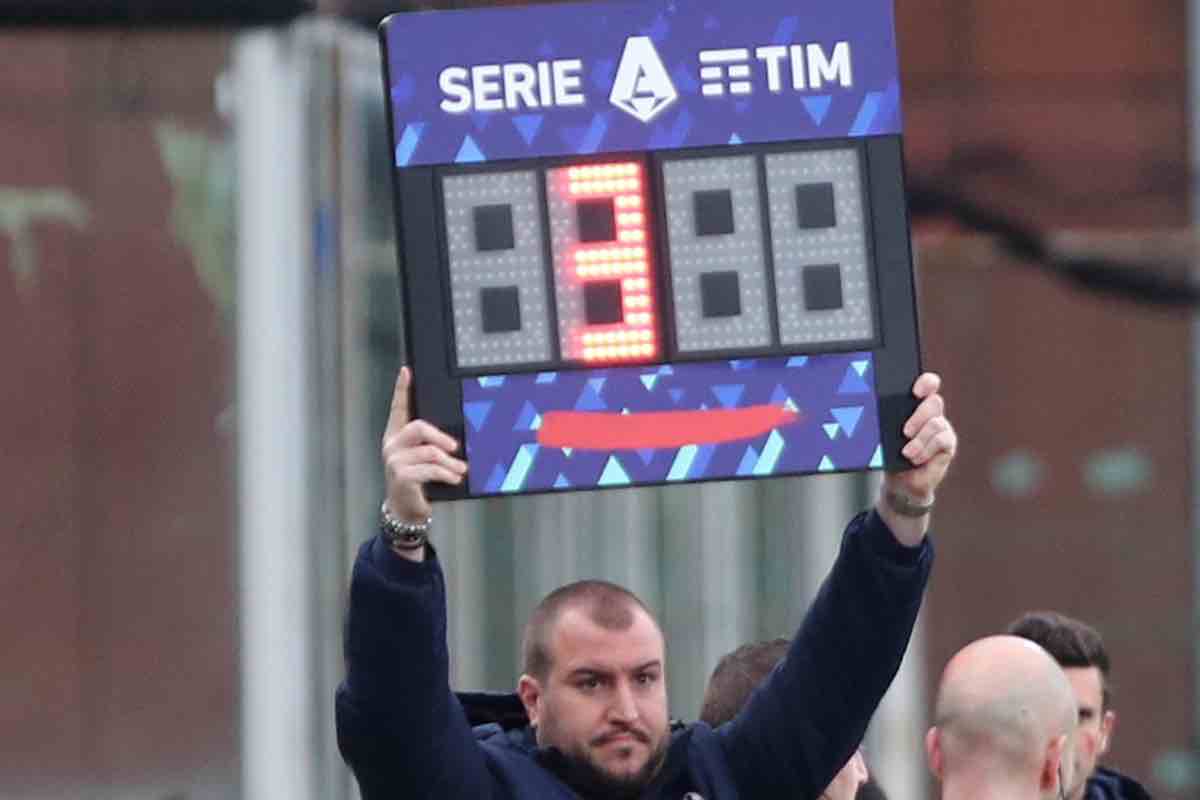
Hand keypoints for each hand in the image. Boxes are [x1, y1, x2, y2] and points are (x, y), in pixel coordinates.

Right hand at [382, 367, 467, 525]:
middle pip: (418, 427)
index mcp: (396, 436)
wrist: (405, 510)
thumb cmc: (417, 481)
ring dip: (450, 462)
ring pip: (429, 451)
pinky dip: (446, 474)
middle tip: (455, 447)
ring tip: (460, 470)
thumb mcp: (424, 460)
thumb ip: (432, 445)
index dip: (401, 389)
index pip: (398, 408)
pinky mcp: (401, 476)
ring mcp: (394, 460)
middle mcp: (392, 445)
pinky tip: (454, 478)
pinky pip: (430, 469)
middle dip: (441, 436)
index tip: (406, 371)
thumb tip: (456, 438)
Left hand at [878, 372, 956, 544]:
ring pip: (937, 423)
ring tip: (907, 453)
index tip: (915, 391)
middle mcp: (931, 414)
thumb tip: (864, 411)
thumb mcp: (883, 436)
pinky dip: (926, 450)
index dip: (926, 383)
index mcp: (914, 405)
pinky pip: (942, 440)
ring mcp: (941, 428)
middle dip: (919, 416)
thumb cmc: (889, 454)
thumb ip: (881, 421)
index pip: (928, 384)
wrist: (900, 482)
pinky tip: (915, 458)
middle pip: (934, 402)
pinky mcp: (947, 444)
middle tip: (905, 432)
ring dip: (920, 440)